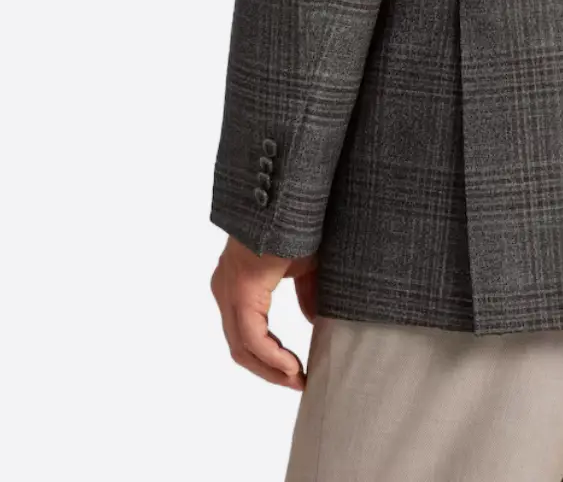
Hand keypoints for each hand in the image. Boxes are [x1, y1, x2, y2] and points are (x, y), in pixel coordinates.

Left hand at [211, 236, 318, 388]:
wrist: (289, 200)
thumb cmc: (296, 226)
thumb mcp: (305, 267)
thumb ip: (307, 296)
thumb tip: (314, 322)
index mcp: (238, 284)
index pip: (247, 335)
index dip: (271, 358)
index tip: (297, 374)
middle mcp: (226, 290)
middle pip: (241, 347)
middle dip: (270, 370)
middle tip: (298, 383)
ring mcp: (229, 291)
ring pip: (242, 346)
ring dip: (270, 368)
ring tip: (297, 379)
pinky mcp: (240, 291)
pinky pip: (251, 336)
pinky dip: (271, 355)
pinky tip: (291, 365)